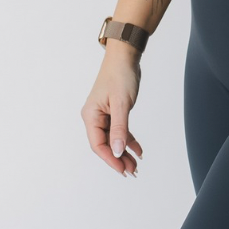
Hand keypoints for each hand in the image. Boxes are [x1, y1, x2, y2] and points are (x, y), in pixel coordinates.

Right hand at [81, 45, 144, 176]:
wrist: (125, 57)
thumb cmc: (119, 76)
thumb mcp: (121, 105)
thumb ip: (120, 129)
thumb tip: (118, 151)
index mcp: (91, 116)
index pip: (98, 144)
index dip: (110, 159)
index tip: (123, 169)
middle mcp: (94, 117)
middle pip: (105, 144)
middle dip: (118, 159)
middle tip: (132, 171)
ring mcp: (104, 116)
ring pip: (113, 140)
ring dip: (124, 152)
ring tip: (136, 165)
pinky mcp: (113, 113)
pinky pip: (120, 132)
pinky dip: (129, 141)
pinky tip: (138, 151)